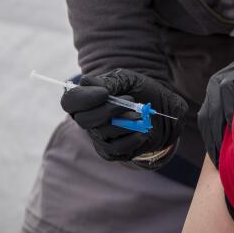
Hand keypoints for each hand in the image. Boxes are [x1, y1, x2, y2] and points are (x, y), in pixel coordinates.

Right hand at [60, 69, 187, 162]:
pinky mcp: (111, 152)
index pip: (69, 101)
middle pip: (84, 120)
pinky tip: (142, 131)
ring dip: (126, 123)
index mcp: (87, 98)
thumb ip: (109, 82)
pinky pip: (116, 149)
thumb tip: (85, 82)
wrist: (164, 112)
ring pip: (102, 134)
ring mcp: (98, 137)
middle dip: (109, 110)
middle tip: (131, 100)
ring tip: (141, 115)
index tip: (105, 93)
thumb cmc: (142, 92)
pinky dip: (133, 138)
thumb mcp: (129, 80)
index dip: (83, 98)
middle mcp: (88, 119)